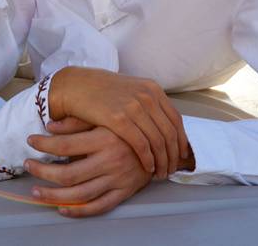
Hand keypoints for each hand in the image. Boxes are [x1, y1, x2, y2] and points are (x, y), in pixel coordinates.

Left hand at [25, 119, 152, 216]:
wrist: (162, 142)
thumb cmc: (129, 127)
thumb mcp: (106, 116)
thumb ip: (78, 121)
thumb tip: (50, 126)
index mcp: (105, 137)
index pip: (65, 145)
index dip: (44, 144)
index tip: (31, 140)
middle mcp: (111, 160)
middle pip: (68, 174)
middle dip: (42, 171)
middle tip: (28, 166)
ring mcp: (117, 179)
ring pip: (79, 195)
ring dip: (53, 195)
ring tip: (36, 191)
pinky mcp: (124, 193)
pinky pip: (97, 207)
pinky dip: (78, 212)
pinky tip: (61, 208)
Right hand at [48, 67, 187, 177]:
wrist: (76, 86)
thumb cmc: (101, 91)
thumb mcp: (131, 90)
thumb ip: (148, 104)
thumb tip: (162, 127)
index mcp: (153, 89)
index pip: (176, 120)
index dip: (181, 141)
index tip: (181, 155)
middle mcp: (147, 96)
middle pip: (170, 133)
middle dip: (173, 155)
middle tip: (172, 170)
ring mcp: (134, 106)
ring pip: (158, 141)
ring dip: (162, 161)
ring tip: (160, 173)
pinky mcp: (119, 119)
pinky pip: (141, 144)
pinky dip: (148, 159)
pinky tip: (148, 167)